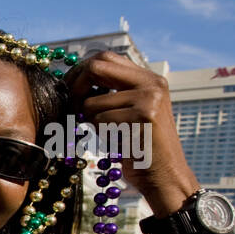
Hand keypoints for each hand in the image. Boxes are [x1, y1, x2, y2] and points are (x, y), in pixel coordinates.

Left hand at [63, 51, 200, 216]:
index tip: (69, 88)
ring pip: (92, 102)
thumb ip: (110, 95)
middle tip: (69, 105)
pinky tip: (117, 142)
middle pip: (96, 66)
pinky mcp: (143, 115)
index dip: (81, 70)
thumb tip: (73, 80)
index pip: (105, 58)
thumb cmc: (140, 148)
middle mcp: (152, 83)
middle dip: (75, 85)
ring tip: (108, 134)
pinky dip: (100, 134)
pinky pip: (99, 120)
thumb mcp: (129, 113)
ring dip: (90, 121)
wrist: (165, 175)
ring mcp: (149, 97)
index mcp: (149, 79)